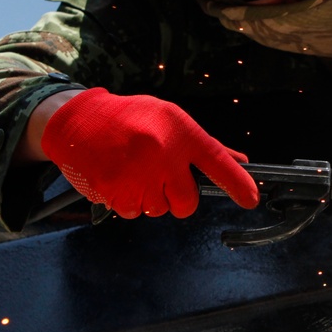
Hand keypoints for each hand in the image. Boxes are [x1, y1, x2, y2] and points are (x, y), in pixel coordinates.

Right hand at [39, 88, 258, 217]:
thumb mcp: (171, 120)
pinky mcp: (116, 192)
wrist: (81, 121)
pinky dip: (128, 202)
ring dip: (150, 198)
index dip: (237, 182)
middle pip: (186, 203)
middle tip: (162, 178)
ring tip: (135, 171)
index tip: (250, 198)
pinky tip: (121, 178)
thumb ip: (205, 147)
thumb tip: (240, 162)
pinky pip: (133, 212)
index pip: (217, 161)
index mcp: (181, 134)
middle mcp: (164, 156)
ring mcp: (139, 176)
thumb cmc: (131, 118)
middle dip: (179, 198)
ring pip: (158, 210)